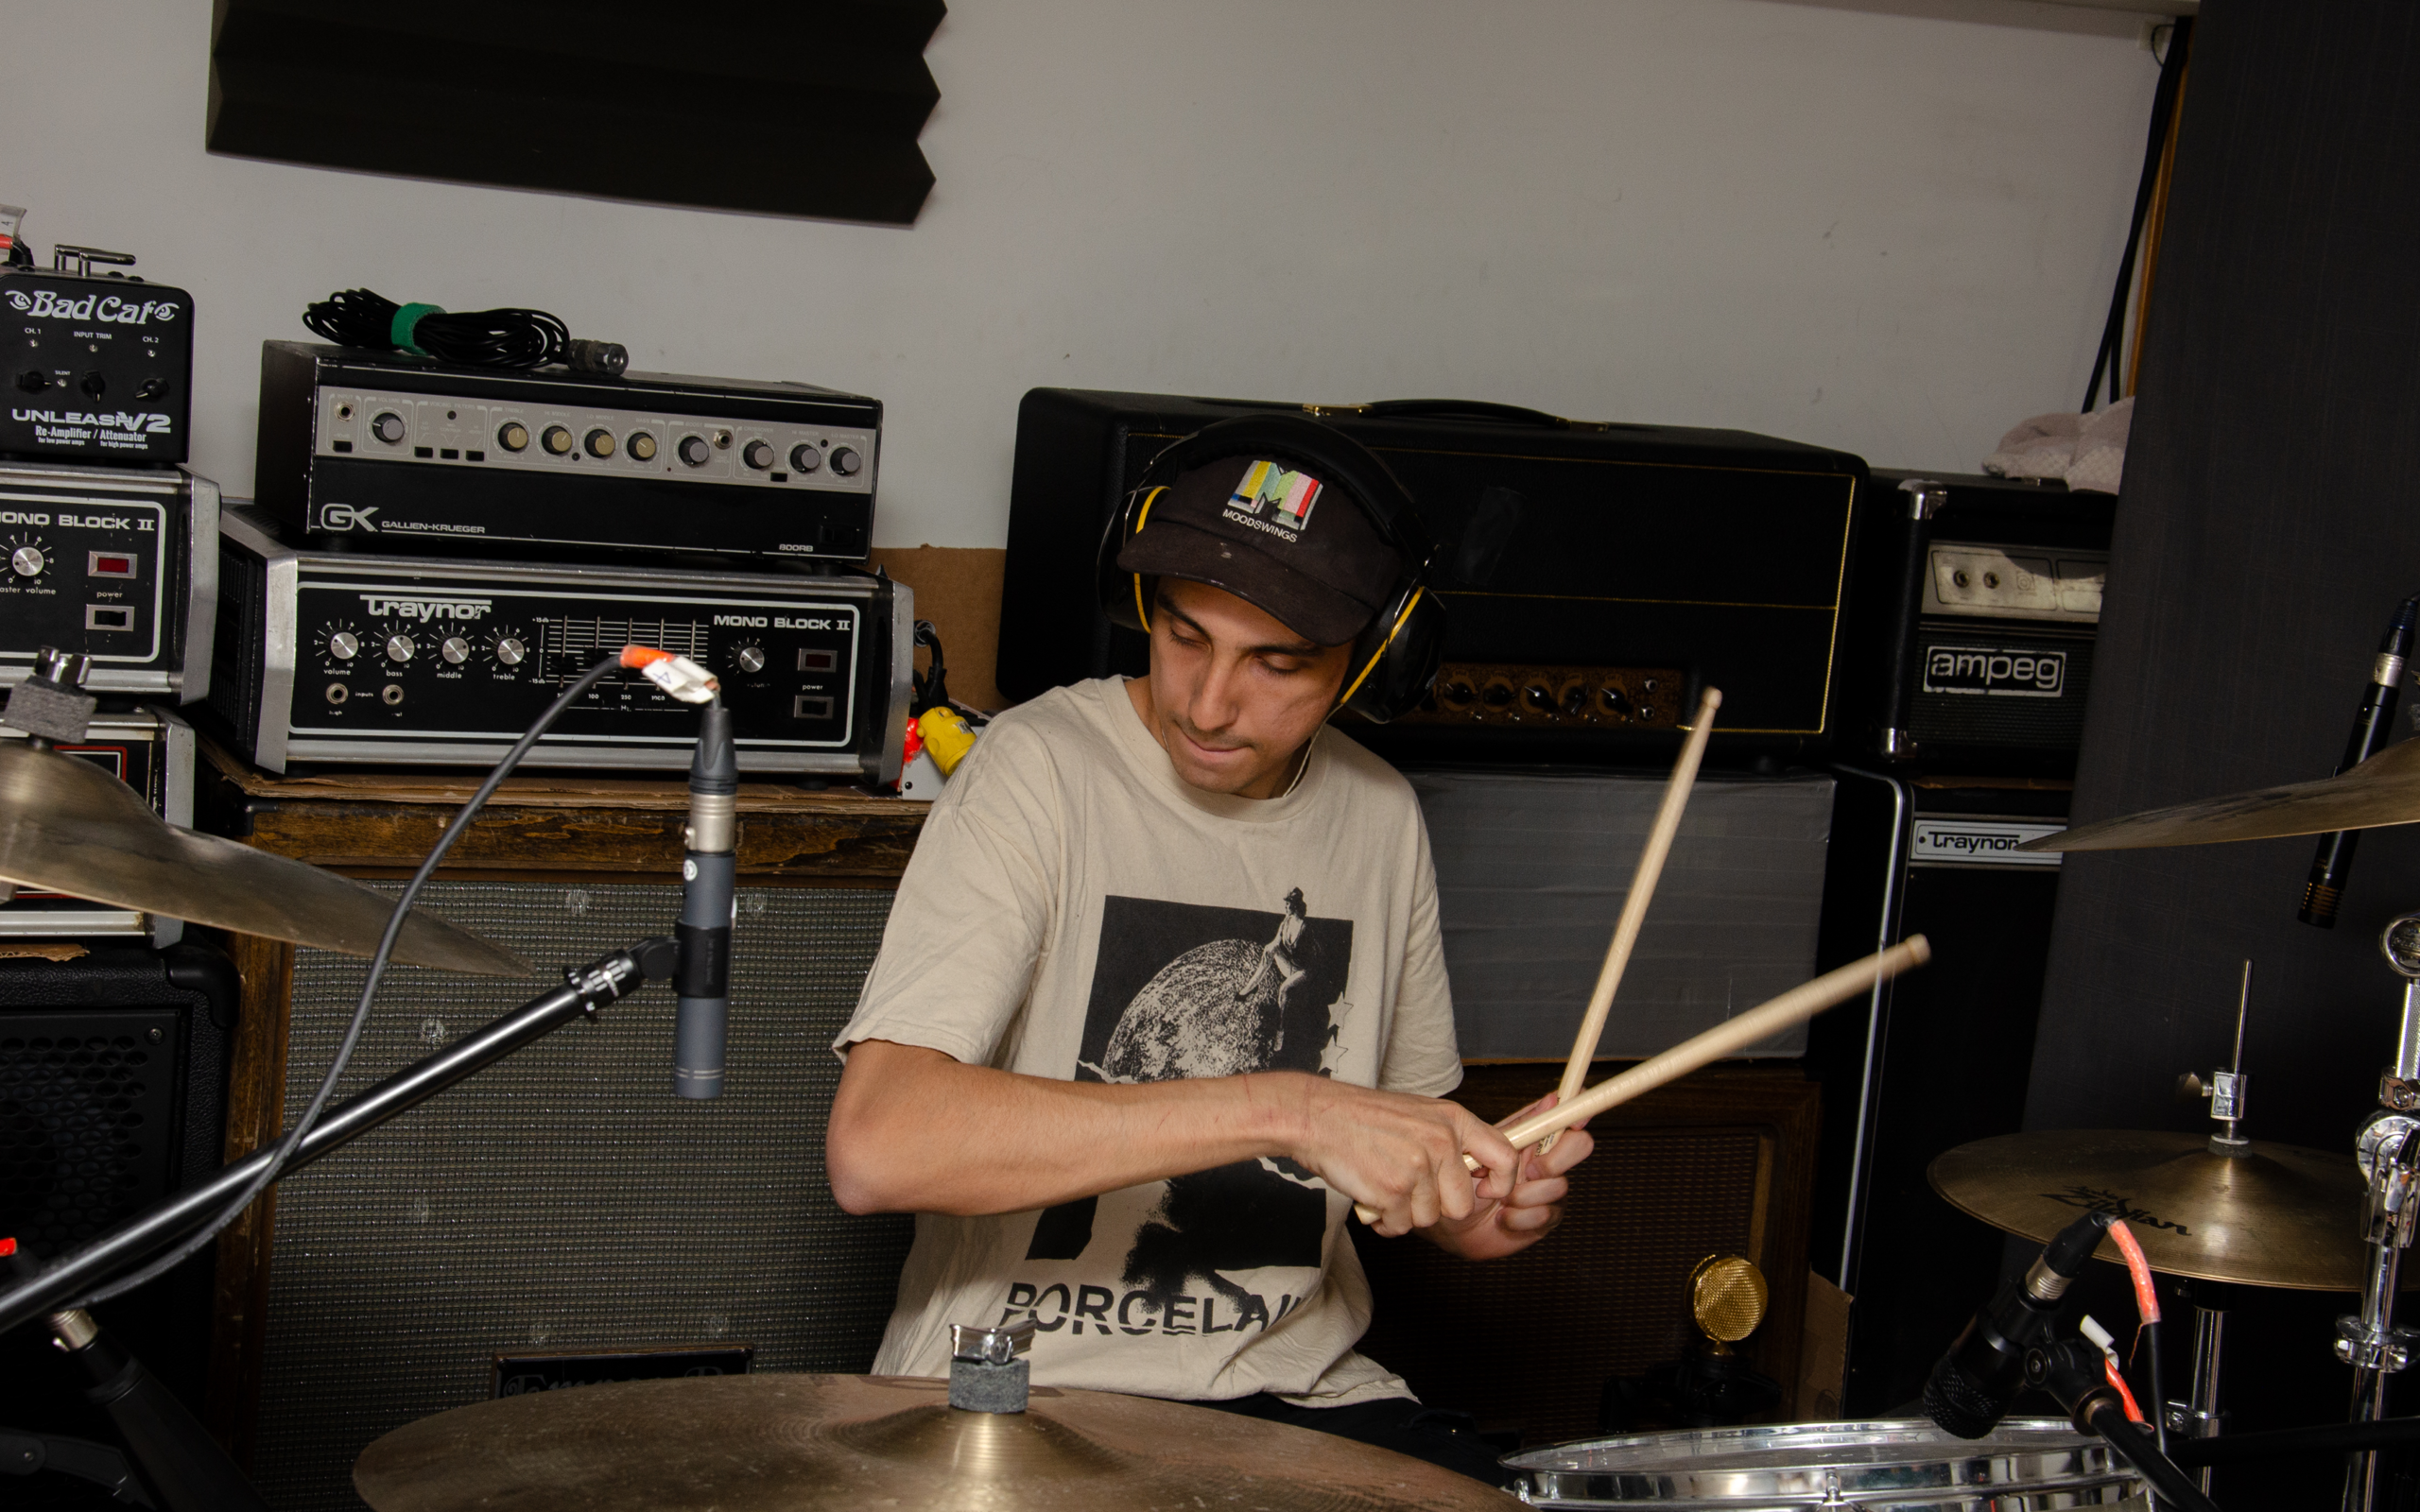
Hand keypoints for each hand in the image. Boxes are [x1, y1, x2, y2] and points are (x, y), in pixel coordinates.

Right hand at [1276, 1075, 1520, 1237]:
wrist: (1317, 1116)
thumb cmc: (1364, 1117)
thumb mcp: (1419, 1114)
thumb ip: (1449, 1141)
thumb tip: (1474, 1176)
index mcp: (1453, 1120)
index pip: (1505, 1157)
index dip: (1500, 1183)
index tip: (1483, 1191)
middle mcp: (1441, 1142)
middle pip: (1462, 1205)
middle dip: (1437, 1208)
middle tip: (1410, 1191)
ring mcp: (1418, 1167)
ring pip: (1428, 1218)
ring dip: (1405, 1213)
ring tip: (1384, 1186)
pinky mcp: (1393, 1191)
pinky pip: (1400, 1226)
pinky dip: (1385, 1220)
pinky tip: (1371, 1195)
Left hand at [1419, 1091, 1593, 1259]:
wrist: (1456, 1219)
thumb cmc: (1469, 1179)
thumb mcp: (1487, 1145)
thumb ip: (1521, 1125)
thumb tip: (1550, 1099)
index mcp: (1537, 1138)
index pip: (1571, 1117)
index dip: (1580, 1112)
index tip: (1575, 1121)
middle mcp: (1551, 1162)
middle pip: (1581, 1145)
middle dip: (1555, 1159)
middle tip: (1527, 1171)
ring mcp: (1552, 1191)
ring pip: (1559, 1185)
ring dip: (1522, 1195)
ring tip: (1499, 1200)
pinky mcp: (1546, 1219)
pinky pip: (1546, 1214)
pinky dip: (1518, 1217)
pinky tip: (1503, 1217)